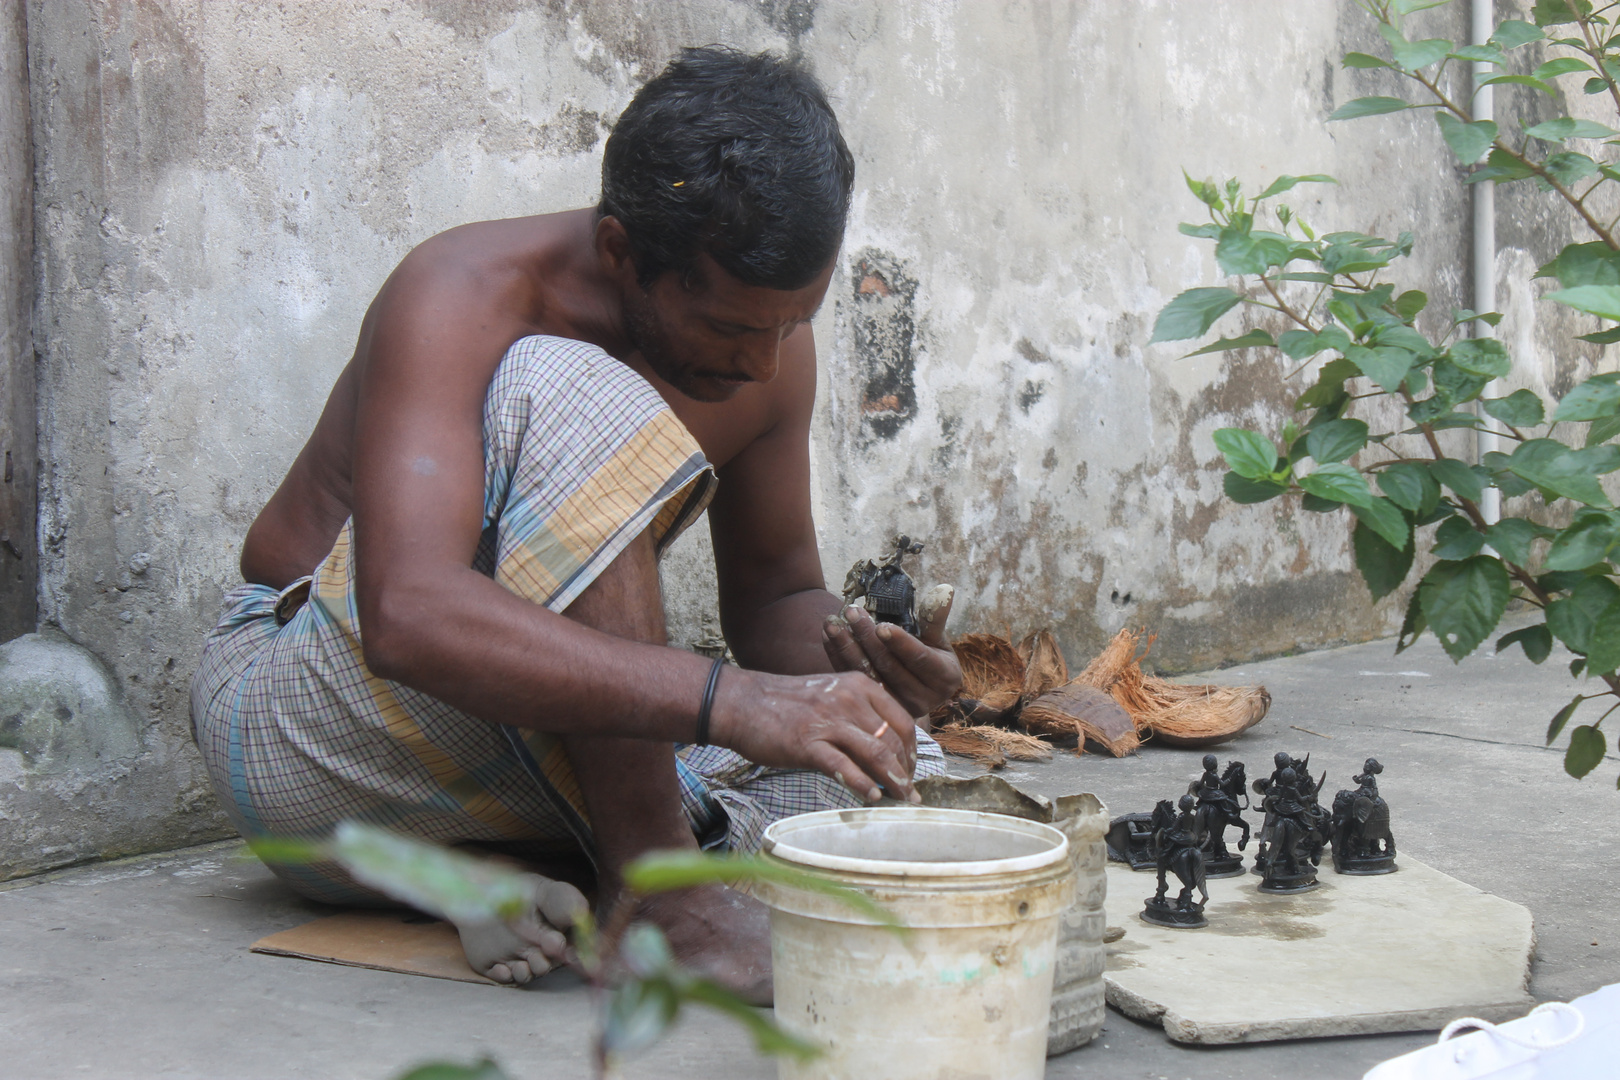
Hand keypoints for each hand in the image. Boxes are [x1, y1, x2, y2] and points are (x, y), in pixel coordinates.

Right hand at [709, 667, 920, 803]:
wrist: (742, 703)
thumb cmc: (786, 704)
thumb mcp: (831, 696)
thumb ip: (859, 715)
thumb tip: (886, 750)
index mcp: (859, 685)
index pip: (902, 720)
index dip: (913, 750)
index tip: (911, 770)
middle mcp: (849, 699)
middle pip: (894, 739)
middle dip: (907, 770)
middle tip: (908, 792)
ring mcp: (829, 720)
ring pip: (876, 753)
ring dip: (894, 781)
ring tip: (900, 799)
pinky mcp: (808, 743)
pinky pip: (845, 767)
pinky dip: (863, 785)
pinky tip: (871, 797)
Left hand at [822, 584, 962, 718]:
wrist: (919, 686)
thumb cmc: (931, 656)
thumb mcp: (937, 639)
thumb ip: (934, 617)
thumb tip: (944, 588)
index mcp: (943, 679)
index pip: (920, 659)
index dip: (900, 643)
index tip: (881, 625)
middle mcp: (922, 698)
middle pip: (889, 666)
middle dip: (867, 638)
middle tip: (852, 612)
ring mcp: (896, 706)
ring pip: (868, 675)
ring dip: (847, 647)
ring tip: (833, 623)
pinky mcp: (875, 706)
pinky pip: (854, 680)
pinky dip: (838, 658)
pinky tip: (828, 637)